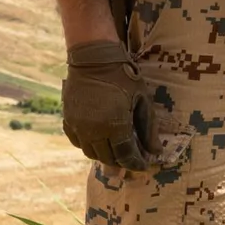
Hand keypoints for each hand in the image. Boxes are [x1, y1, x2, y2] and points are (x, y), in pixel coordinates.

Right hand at [61, 38, 159, 169]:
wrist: (93, 58)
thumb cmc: (123, 76)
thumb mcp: (142, 100)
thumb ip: (149, 128)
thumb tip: (156, 151)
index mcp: (114, 126)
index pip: (125, 156)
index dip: (136, 164)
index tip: (144, 166)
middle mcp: (94, 131)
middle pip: (107, 158)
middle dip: (121, 162)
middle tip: (131, 160)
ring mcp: (78, 126)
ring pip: (91, 153)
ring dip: (104, 156)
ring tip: (115, 151)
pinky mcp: (68, 120)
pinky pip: (78, 142)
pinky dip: (89, 146)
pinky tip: (98, 141)